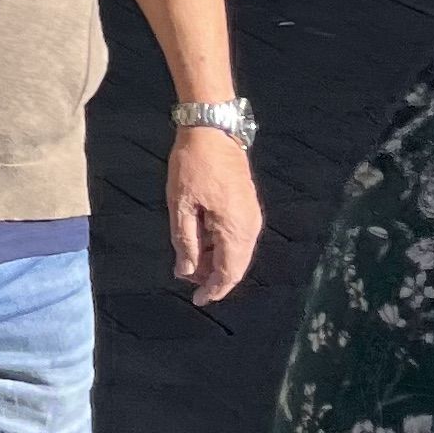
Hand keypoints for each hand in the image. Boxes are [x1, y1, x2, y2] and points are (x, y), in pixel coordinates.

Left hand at [167, 126, 261, 303]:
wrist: (212, 131)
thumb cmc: (193, 165)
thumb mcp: (181, 205)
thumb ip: (186, 241)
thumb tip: (187, 272)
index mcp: (237, 230)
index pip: (229, 273)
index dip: (214, 290)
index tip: (197, 301)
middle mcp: (251, 227)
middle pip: (235, 265)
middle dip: (212, 277)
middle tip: (185, 277)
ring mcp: (252, 216)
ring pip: (236, 252)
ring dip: (214, 261)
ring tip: (188, 261)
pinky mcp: (247, 206)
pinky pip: (236, 237)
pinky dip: (219, 246)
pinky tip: (200, 242)